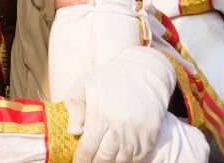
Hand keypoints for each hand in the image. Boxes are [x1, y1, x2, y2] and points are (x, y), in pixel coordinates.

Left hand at [64, 45, 174, 162]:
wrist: (144, 71)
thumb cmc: (110, 79)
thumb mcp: (85, 84)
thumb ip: (74, 105)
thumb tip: (73, 131)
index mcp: (100, 114)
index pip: (88, 148)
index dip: (81, 159)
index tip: (77, 162)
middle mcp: (119, 126)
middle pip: (104, 158)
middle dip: (95, 162)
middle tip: (89, 161)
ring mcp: (136, 132)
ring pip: (121, 159)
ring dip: (111, 160)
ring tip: (104, 156)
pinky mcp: (150, 135)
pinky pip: (138, 156)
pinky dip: (129, 158)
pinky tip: (120, 152)